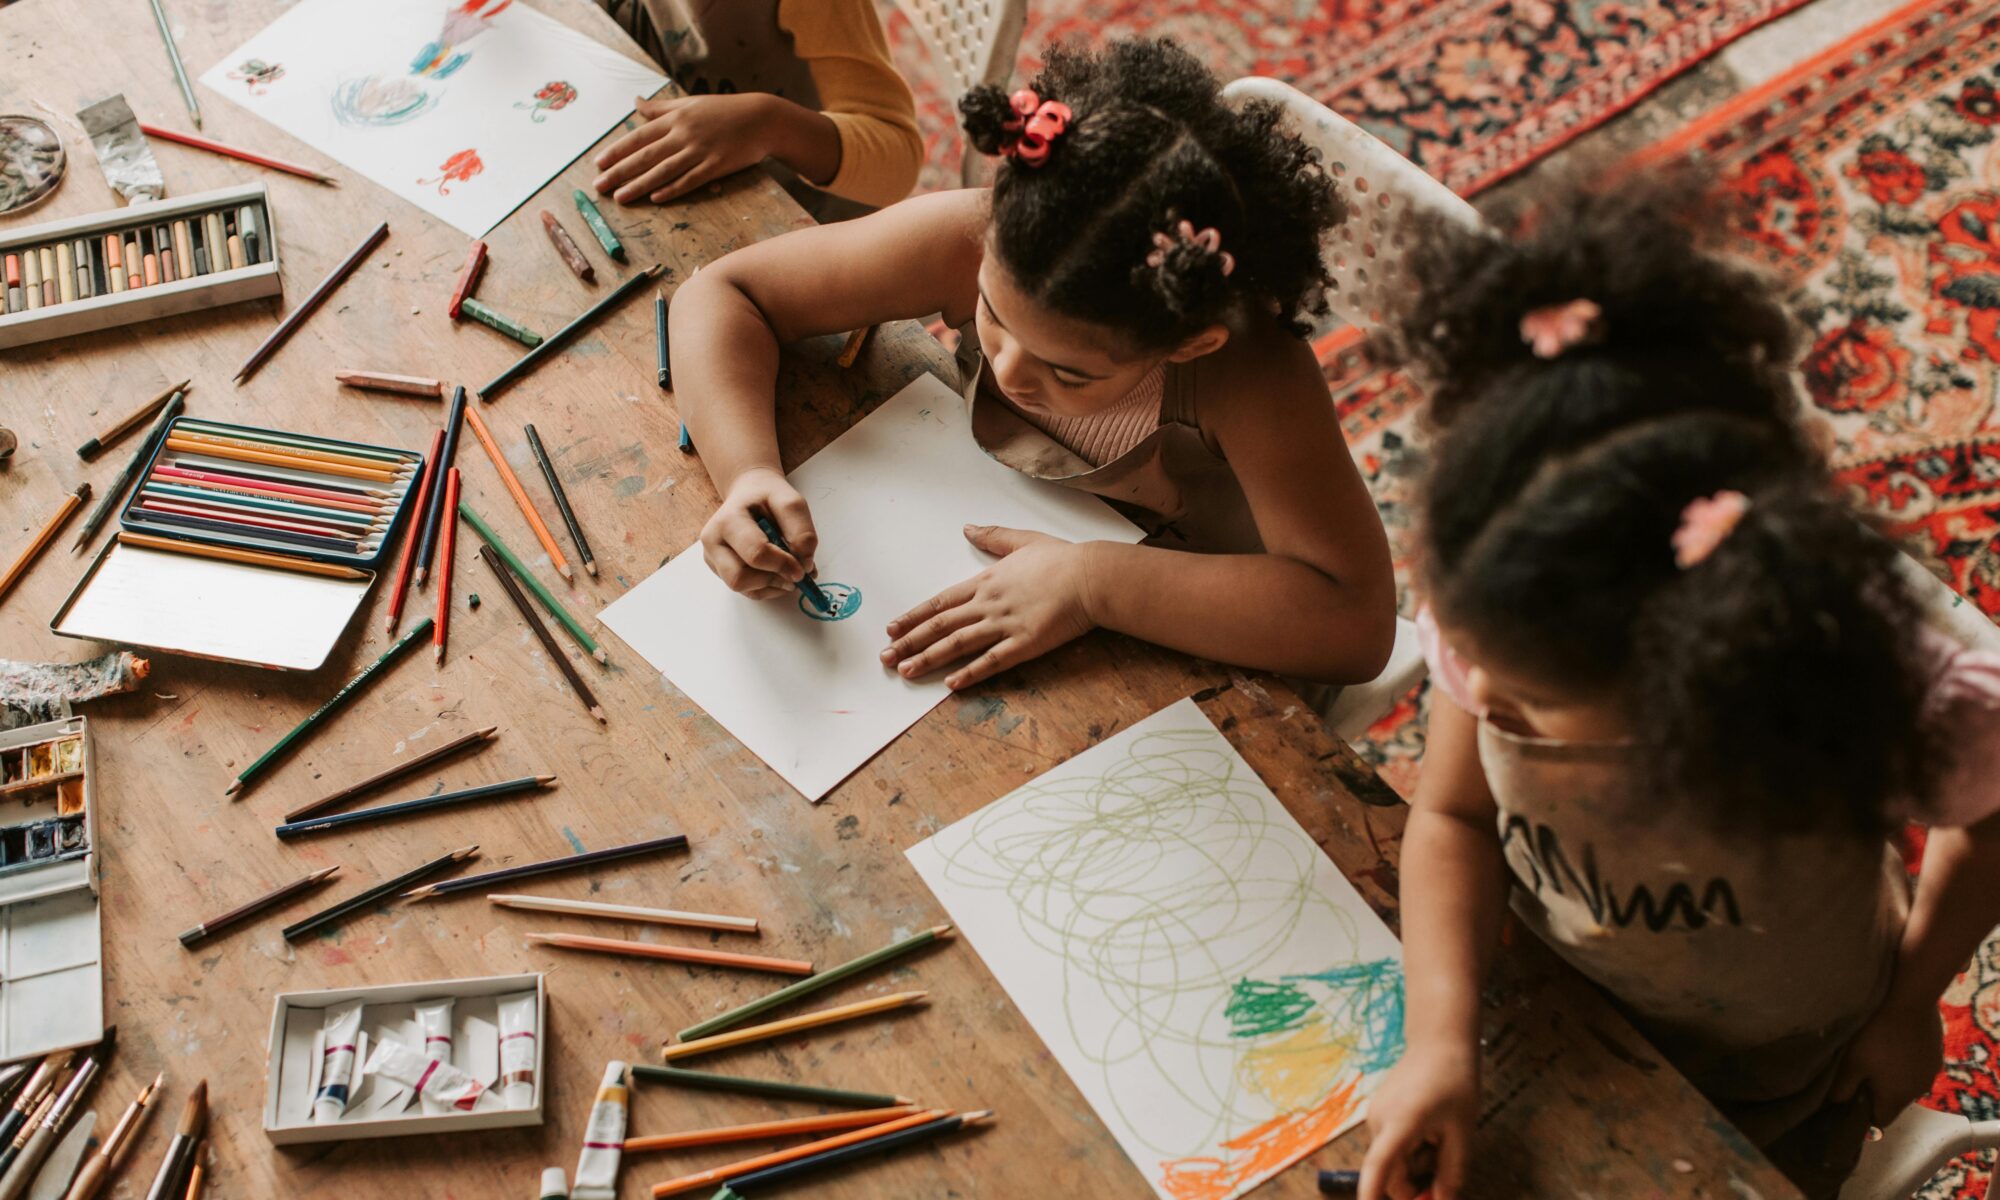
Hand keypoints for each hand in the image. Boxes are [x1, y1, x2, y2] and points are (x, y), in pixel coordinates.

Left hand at [593, 94, 777, 203]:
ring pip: (663, 171)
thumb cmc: (724, 111)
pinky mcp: (717, 167)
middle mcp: (684, 134)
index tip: (598, 164)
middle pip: (645, 156)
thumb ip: (661, 108)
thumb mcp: (691, 103)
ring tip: (620, 197)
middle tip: (599, 186)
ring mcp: (700, 151)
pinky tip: (655, 198)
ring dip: (639, 185)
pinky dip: (672, 189)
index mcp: (676, 118)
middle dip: (619, 172)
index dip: (617, 151)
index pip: (639, 137)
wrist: (761, 119)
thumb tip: (635, 102)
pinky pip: (690, 180)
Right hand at [699, 468, 816, 599]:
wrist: (749, 494)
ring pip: (743, 588)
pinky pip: (746, 591)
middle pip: (739, 578)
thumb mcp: (791, 502)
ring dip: (772, 586)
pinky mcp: (720, 571)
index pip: (755, 553)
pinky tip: (779, 574)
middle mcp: (713, 541)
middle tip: (796, 574)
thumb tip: (804, 565)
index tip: (803, 569)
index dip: (782, 565)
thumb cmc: (768, 498)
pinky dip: (768, 588)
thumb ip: (802, 532)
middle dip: (773, 580)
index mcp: (727, 520)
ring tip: (788, 571)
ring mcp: (713, 558)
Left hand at [880, 525, 1095, 689]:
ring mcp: (1005, 624)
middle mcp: (989, 603)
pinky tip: (950, 684)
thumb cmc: (1063, 559)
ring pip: (958, 644)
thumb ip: (993, 537)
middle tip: (886, 657)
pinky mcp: (1025, 644)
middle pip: (941, 625)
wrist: (1092, 576)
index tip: (893, 628)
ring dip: (929, 658)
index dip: (914, 616)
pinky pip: (991, 662)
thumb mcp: (1023, 540)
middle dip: (911, 642)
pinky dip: (969, 673)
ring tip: (906, 671)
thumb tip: (968, 528)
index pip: (941, 601)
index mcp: (987, 581)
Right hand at [1359, 1042, 1477, 1199]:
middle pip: (1392, 1172)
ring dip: (1418, 1162)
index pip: (1379, 1166)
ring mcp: (1376, 1115)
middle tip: (1447, 1170)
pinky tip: (1430, 1126)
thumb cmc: (1455, 1083)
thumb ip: (1452, 1172)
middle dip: (1417, 1182)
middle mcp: (1379, 1121)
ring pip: (1395, 1159)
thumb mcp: (1462, 1132)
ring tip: (1442, 1136)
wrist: (1439, 1042)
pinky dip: (1411, 1147)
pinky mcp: (1378, 1111)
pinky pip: (1393, 1144)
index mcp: (1400, 1123)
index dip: (1371, 1192)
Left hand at [1831, 994, 1944, 1124]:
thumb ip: (1842, 1088)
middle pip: (1894, 1101)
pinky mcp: (1937, 1054)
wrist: (1910, 1001)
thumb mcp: (1850, 1062)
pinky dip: (1906, 1060)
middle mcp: (1919, 1091)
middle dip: (1878, 1092)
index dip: (1864, 1113)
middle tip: (1860, 1070)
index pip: (1881, 1120)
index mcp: (1897, 1098)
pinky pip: (1918, 1066)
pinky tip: (1894, 1041)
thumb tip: (1836, 1104)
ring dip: (1893, 1075)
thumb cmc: (1875, 1035)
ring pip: (1907, 1083)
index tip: (1852, 1097)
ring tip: (1877, 1052)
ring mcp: (1931, 1072)